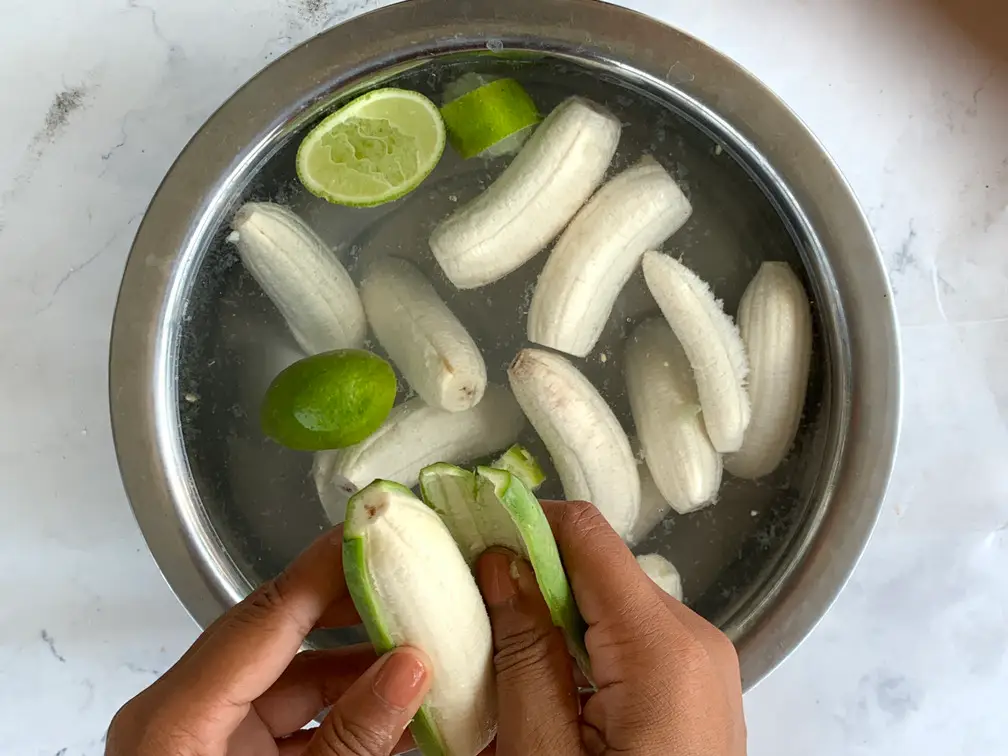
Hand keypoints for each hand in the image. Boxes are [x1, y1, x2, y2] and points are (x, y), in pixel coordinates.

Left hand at [106, 527, 432, 755]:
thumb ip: (353, 735)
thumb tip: (412, 665)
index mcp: (177, 716)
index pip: (264, 613)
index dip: (326, 567)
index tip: (377, 532)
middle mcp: (186, 715)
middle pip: (278, 635)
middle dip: (351, 611)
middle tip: (412, 581)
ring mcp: (207, 740)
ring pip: (291, 678)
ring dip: (357, 665)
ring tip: (422, 647)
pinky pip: (293, 718)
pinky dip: (344, 710)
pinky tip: (397, 708)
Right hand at [475, 500, 746, 755]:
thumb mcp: (544, 755)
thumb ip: (524, 652)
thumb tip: (501, 562)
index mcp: (662, 646)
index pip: (585, 534)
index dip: (520, 522)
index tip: (464, 535)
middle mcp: (694, 638)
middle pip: (595, 570)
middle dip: (527, 582)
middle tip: (465, 611)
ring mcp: (700, 663)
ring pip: (607, 606)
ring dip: (549, 621)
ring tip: (496, 660)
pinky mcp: (694, 685)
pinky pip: (627, 641)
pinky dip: (580, 651)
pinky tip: (542, 690)